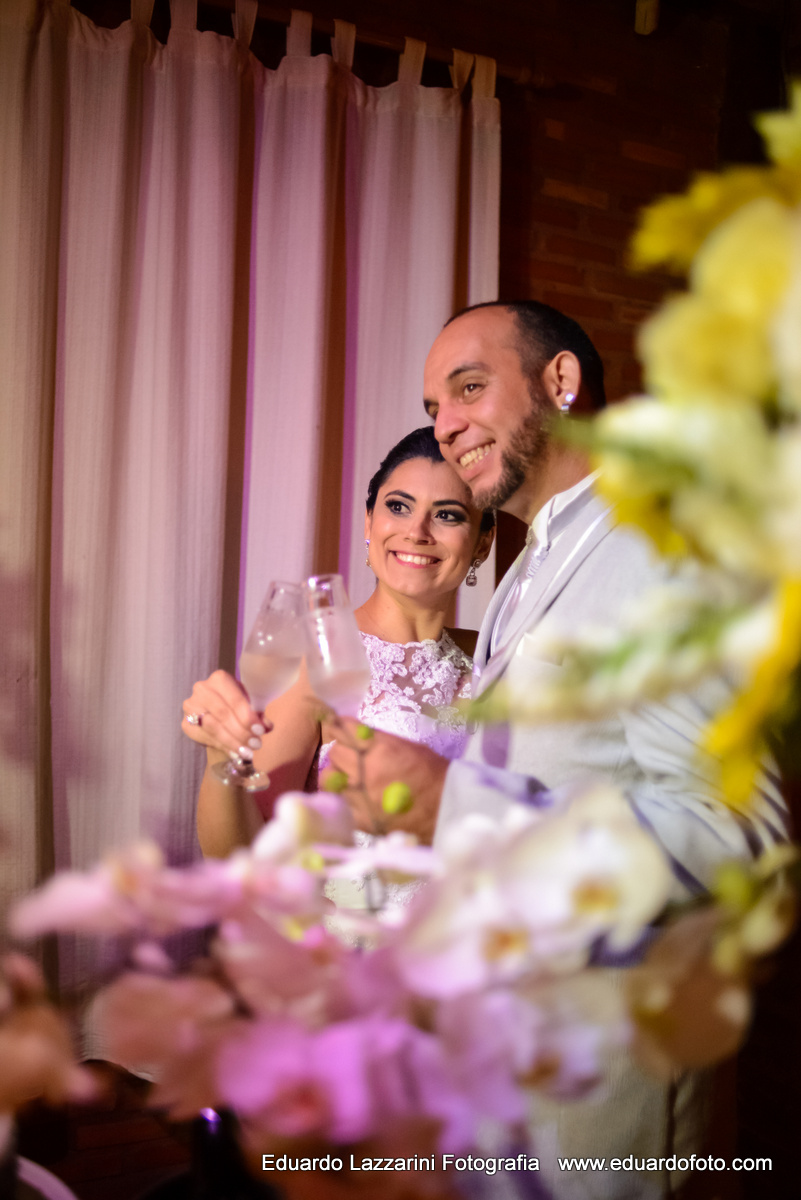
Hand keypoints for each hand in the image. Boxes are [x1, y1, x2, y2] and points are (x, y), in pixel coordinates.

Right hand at [181, 670, 272, 759]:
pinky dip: (222, 746)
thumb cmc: (238, 708)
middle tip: (256, 744)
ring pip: (213, 727)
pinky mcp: (185, 723)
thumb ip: (258, 715)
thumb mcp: (250, 707)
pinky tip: (234, 753)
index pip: (235, 699)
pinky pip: (204, 737)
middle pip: (223, 714)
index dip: (248, 717)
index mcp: (220, 679)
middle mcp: (202, 689)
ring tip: (247, 752)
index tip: (260, 731)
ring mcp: (191, 706)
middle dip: (241, 732)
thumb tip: (267, 726)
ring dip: (232, 741)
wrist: (219, 717)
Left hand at [323, 720, 447, 844]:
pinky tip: (351, 797)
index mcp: (380, 747)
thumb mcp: (410, 747)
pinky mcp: (361, 817)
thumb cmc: (434, 774)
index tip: (339, 727)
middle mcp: (365, 769)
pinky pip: (338, 802)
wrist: (446, 809)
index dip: (340, 727)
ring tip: (345, 777)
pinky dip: (342, 797)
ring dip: (335, 774)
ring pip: (329, 778)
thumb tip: (361, 737)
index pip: (345, 728)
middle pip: (334, 752)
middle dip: (340, 751)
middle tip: (347, 754)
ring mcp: (360, 794)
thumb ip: (382, 741)